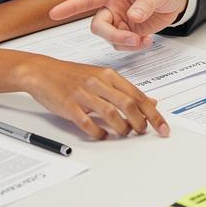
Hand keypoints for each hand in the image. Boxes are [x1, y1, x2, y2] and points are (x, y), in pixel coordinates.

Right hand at [17, 54, 169, 139]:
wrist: (42, 71)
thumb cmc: (72, 75)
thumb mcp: (102, 77)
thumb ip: (125, 90)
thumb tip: (151, 102)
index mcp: (109, 75)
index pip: (138, 96)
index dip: (154, 114)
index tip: (163, 128)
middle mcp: (99, 83)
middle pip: (128, 105)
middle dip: (141, 123)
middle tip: (143, 132)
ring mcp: (83, 94)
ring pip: (111, 114)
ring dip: (122, 128)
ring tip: (124, 134)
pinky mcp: (69, 105)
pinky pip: (87, 123)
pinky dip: (98, 132)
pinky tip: (101, 135)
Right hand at [48, 0, 188, 49]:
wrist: (177, 0)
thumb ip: (146, 4)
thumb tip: (133, 16)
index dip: (70, 6)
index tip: (54, 13)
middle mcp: (113, 8)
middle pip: (99, 26)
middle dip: (114, 35)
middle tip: (133, 38)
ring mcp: (119, 21)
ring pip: (111, 39)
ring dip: (126, 43)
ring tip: (144, 39)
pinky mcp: (127, 32)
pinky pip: (123, 45)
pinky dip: (134, 47)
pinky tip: (147, 40)